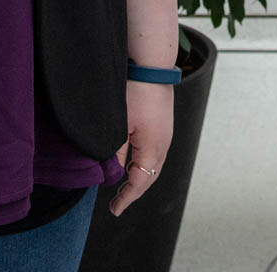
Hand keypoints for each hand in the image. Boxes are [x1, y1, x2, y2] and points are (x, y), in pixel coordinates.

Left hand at [110, 80, 174, 215]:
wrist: (151, 66)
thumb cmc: (135, 91)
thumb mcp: (119, 125)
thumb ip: (115, 152)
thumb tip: (110, 173)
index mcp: (153, 148)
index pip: (140, 182)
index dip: (126, 198)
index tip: (114, 210)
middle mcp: (163, 144)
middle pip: (150, 177)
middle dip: (134, 192)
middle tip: (117, 202)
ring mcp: (165, 135)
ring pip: (153, 166)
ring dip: (139, 178)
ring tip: (122, 186)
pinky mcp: (163, 127)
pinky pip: (154, 154)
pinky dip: (143, 165)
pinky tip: (131, 163)